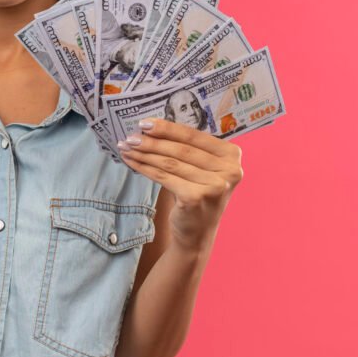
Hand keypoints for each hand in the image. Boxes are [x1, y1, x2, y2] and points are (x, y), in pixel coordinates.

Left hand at [117, 118, 243, 252]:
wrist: (197, 233)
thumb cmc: (196, 194)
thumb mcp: (200, 169)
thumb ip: (187, 148)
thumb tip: (152, 126)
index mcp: (232, 156)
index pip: (194, 136)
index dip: (168, 128)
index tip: (144, 123)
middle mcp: (229, 170)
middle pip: (181, 149)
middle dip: (152, 141)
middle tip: (130, 136)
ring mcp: (215, 186)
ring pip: (170, 163)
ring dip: (144, 153)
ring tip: (126, 147)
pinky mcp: (196, 198)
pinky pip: (164, 177)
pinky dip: (144, 168)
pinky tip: (131, 162)